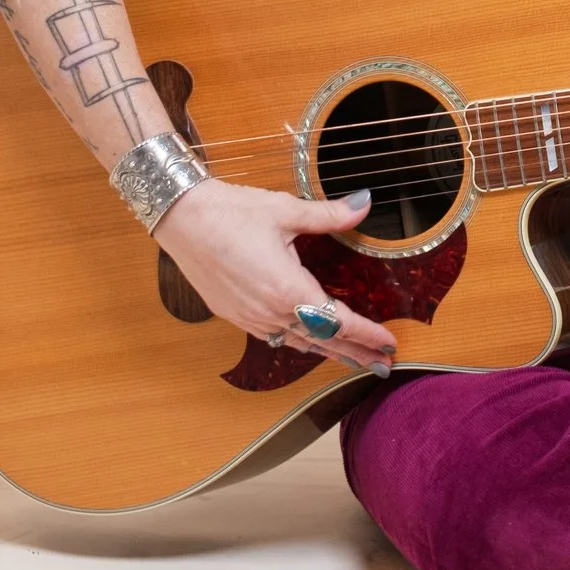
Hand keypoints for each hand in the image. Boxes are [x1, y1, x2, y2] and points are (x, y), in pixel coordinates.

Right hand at [157, 178, 398, 374]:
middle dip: (356, 353)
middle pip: (322, 341)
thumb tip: (364, 205)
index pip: (338, 322)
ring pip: (298, 342)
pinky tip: (308, 342)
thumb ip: (329, 215)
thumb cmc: (229, 212)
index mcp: (288, 289)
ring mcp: (249, 317)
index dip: (367, 334)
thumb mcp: (284, 210)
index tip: (390, 343)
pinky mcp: (234, 314)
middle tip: (383, 365)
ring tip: (354, 360)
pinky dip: (299, 342)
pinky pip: (275, 336)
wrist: (179, 217)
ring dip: (329, 352)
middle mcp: (269, 311)